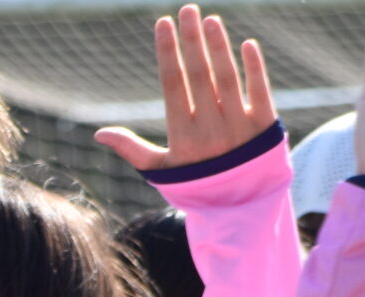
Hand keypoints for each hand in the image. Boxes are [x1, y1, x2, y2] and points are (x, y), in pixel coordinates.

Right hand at [96, 7, 276, 171]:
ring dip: (219, 46)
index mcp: (182, 136)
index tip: (163, 24)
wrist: (238, 209)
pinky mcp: (265, 127)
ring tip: (211, 20)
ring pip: (228, 78)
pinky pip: (259, 91)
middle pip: (199, 74)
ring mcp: (239, 127)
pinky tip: (246, 44)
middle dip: (192, 40)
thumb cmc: (194, 185)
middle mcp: (210, 129)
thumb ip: (132, 149)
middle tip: (186, 10)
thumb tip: (99, 134)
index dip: (167, 51)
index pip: (172, 84)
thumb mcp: (160, 170)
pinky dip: (254, 67)